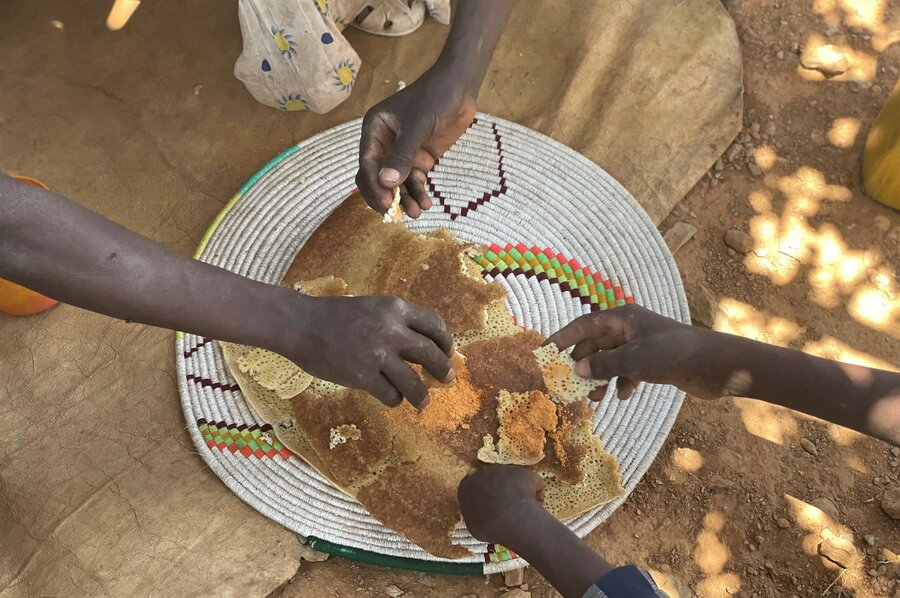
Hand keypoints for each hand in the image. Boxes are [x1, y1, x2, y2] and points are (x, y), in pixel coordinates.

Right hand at [286, 294, 454, 407]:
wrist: (301, 325)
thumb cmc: (335, 316)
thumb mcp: (373, 308)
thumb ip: (396, 323)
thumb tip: (422, 347)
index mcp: (396, 308)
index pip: (435, 325)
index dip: (445, 341)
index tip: (447, 352)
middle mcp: (391, 330)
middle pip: (431, 354)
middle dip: (443, 370)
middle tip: (447, 379)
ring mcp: (377, 354)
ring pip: (414, 382)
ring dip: (422, 395)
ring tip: (424, 402)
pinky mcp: (362, 376)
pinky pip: (390, 394)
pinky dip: (394, 399)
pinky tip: (391, 398)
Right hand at [356, 66, 476, 217]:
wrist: (460, 88)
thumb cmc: (434, 98)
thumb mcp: (417, 125)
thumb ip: (402, 155)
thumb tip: (387, 183)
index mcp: (374, 130)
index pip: (367, 164)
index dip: (374, 185)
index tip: (386, 204)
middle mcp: (383, 143)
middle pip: (376, 177)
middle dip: (386, 196)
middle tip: (396, 214)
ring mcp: (402, 153)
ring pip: (396, 183)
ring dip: (404, 199)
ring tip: (416, 213)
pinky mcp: (419, 159)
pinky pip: (413, 181)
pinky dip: (418, 193)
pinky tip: (426, 204)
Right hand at [458, 465, 545, 545]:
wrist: (507, 518)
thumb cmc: (486, 525)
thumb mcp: (473, 525)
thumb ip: (476, 515)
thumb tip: (484, 516)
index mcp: (467, 484)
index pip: (474, 488)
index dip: (484, 498)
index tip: (491, 510)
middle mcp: (483, 472)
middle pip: (493, 481)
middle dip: (501, 492)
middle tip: (508, 510)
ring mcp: (504, 469)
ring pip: (512, 482)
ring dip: (517, 494)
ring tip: (522, 513)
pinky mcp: (523, 472)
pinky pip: (531, 485)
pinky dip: (534, 496)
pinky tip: (533, 509)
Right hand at [546, 304, 718, 400]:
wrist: (714, 365)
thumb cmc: (672, 354)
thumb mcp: (632, 360)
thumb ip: (602, 365)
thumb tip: (577, 369)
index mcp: (622, 317)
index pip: (582, 325)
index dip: (562, 337)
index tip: (544, 352)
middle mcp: (629, 328)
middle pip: (594, 345)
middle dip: (582, 365)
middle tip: (568, 383)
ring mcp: (641, 344)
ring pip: (610, 361)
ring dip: (601, 379)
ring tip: (594, 398)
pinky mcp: (653, 361)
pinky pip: (627, 371)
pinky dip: (622, 383)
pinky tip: (624, 397)